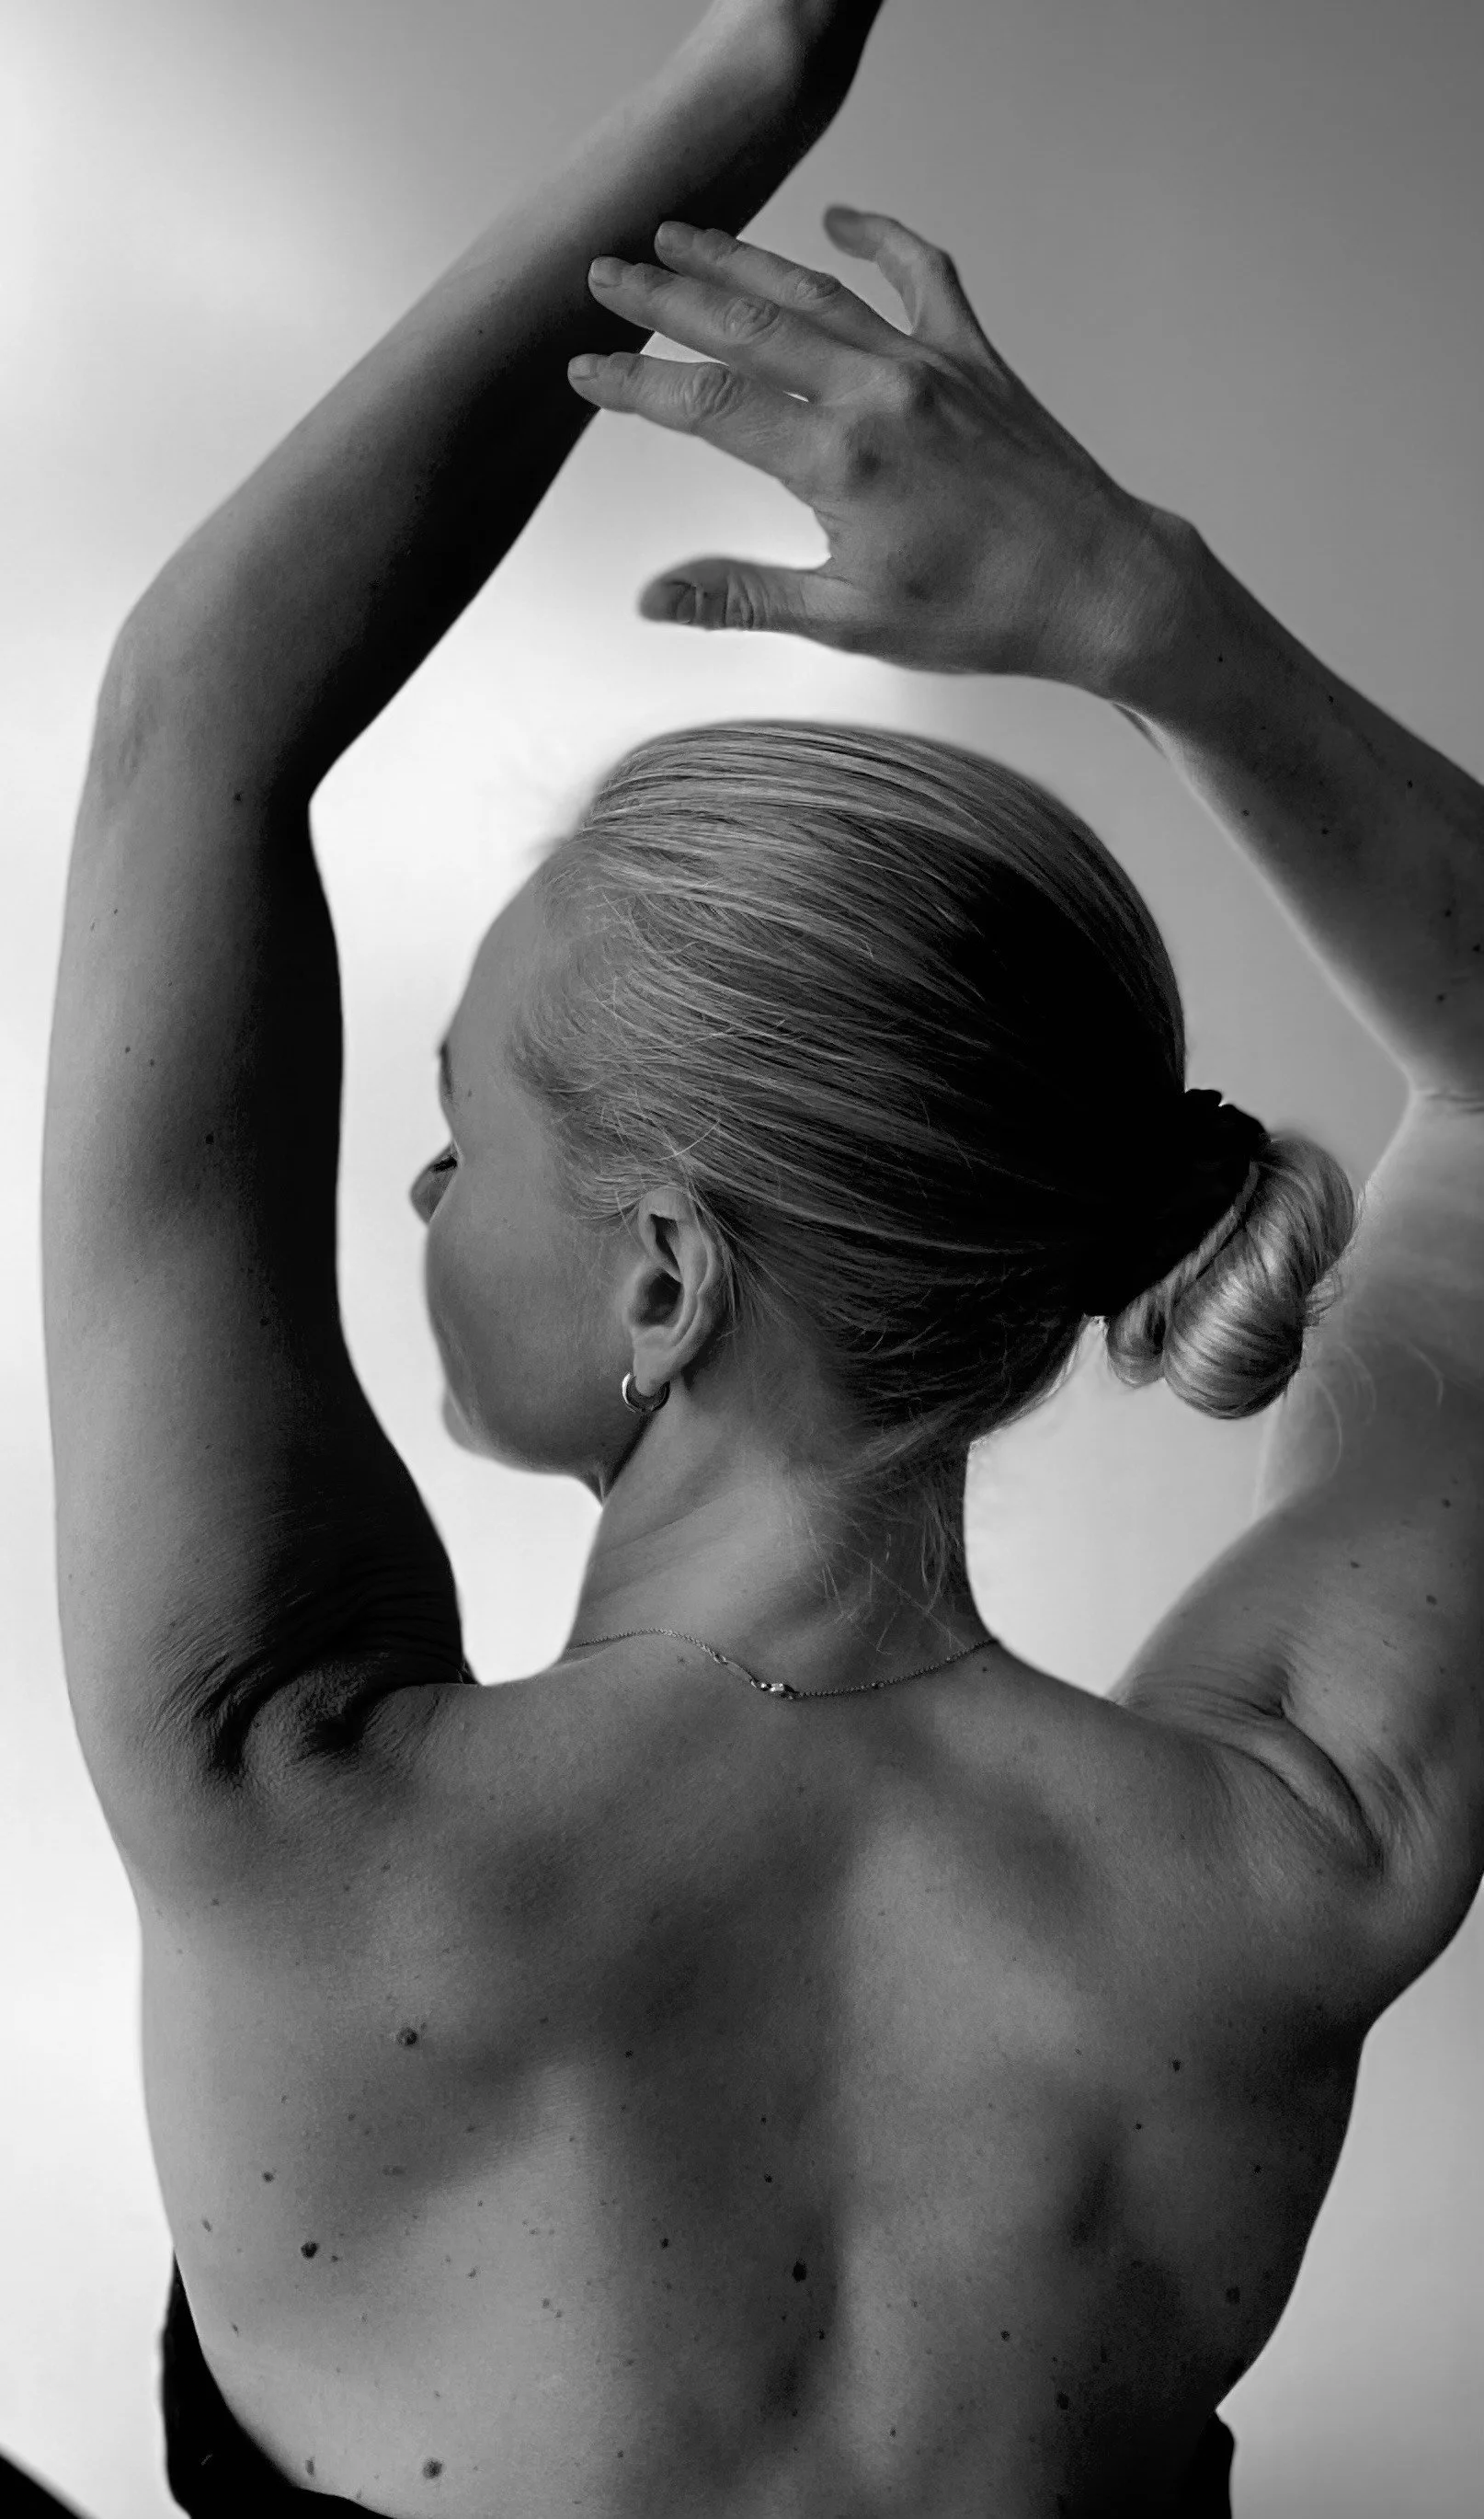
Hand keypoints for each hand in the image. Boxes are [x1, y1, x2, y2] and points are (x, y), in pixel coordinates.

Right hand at [568, 208, 1165, 686]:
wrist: (1100, 587)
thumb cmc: (982, 616)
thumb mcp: (850, 622)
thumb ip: (743, 598)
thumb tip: (652, 600)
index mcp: (840, 464)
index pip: (709, 408)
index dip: (636, 386)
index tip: (583, 370)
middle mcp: (878, 396)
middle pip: (747, 327)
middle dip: (667, 294)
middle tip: (606, 271)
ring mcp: (929, 366)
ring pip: (815, 294)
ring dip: (742, 260)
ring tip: (680, 234)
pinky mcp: (976, 359)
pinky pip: (922, 275)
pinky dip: (880, 240)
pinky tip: (840, 221)